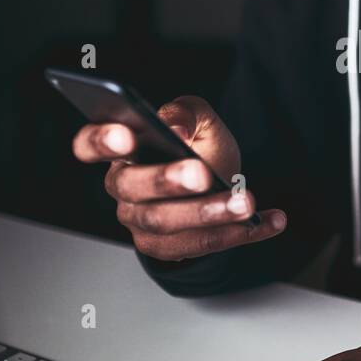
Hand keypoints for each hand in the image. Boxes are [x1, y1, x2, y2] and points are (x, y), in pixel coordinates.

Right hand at [71, 94, 286, 259]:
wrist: (217, 184)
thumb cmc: (198, 146)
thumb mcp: (199, 120)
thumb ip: (186, 112)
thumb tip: (175, 126)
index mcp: (122, 150)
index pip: (90, 144)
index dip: (100, 141)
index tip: (125, 134)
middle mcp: (123, 187)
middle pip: (133, 187)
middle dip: (168, 180)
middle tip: (203, 174)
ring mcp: (140, 221)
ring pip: (167, 223)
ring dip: (210, 213)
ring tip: (245, 202)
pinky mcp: (165, 248)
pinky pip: (201, 245)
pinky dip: (239, 234)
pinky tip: (270, 221)